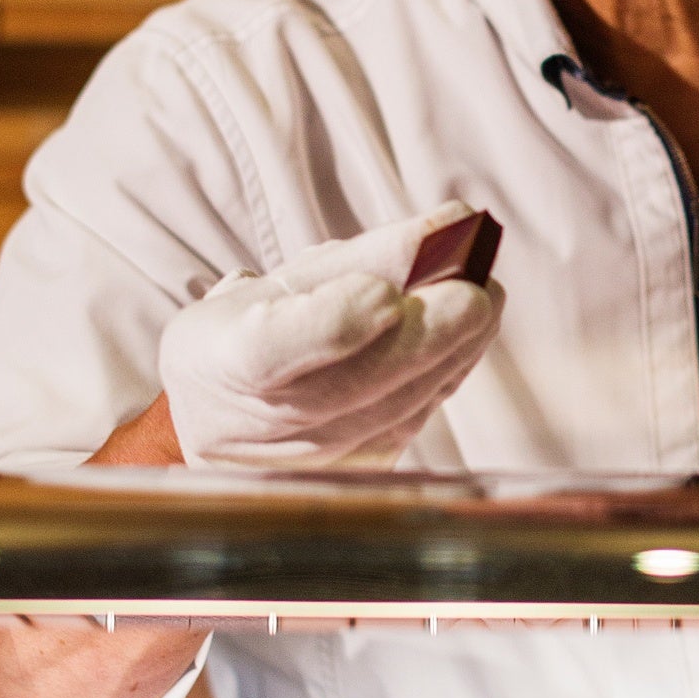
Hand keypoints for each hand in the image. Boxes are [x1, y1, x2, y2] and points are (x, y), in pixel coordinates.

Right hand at [158, 204, 501, 468]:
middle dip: (431, 332)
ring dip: (454, 350)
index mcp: (228, 358)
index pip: (276, 346)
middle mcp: (266, 420)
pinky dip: (445, 373)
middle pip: (358, 382)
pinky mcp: (353, 472)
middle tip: (479, 287)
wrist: (213, 424)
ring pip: (398, 406)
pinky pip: (411, 420)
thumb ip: (361, 258)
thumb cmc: (242, 335)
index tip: (386, 292)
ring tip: (485, 297)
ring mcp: (312, 456)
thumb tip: (452, 225)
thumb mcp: (275, 283)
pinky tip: (468, 336)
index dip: (336, 323)